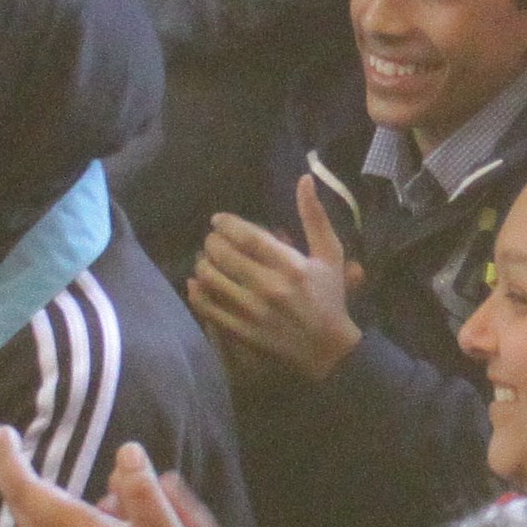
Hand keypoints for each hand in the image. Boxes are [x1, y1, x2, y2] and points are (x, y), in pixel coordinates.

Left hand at [0, 426, 234, 526]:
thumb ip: (144, 493)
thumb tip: (126, 450)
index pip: (29, 493)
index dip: (9, 461)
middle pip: (21, 509)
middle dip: (7, 471)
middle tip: (1, 438)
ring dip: (23, 496)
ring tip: (23, 470)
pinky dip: (40, 518)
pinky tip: (60, 512)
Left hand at [190, 184, 364, 384]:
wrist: (328, 349)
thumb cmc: (329, 296)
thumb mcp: (330, 254)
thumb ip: (314, 216)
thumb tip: (305, 178)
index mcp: (291, 265)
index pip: (246, 236)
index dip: (225, 224)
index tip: (217, 220)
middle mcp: (269, 287)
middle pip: (223, 255)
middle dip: (211, 242)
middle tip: (212, 239)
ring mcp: (253, 311)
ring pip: (211, 279)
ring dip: (202, 264)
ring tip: (206, 259)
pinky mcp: (241, 330)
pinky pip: (207, 307)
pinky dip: (196, 292)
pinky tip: (198, 283)